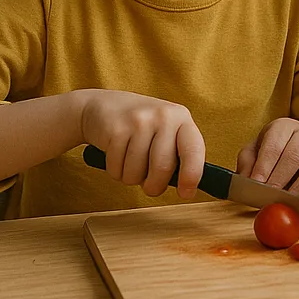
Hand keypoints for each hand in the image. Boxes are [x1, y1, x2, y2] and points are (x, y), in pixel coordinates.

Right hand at [79, 90, 205, 198]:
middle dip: (154, 186)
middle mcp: (163, 116)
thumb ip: (178, 154)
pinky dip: (115, 171)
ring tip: (130, 161)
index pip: (193, 149)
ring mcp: (139, 121)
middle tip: (149, 184)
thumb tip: (186, 188)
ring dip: (131, 177)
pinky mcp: (116, 129)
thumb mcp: (166, 131)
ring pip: (136, 173)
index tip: (186, 193)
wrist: (104, 105)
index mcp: (182, 118)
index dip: (191, 175)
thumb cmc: (141, 126)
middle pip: (162, 168)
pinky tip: (117, 155)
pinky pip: (116, 169)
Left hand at [236, 119, 298, 199]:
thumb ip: (248, 164)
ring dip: (298, 187)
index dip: (264, 165)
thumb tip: (244, 178)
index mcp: (281, 127)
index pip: (272, 144)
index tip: (256, 184)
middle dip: (279, 178)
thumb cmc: (280, 160)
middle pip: (293, 154)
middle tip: (269, 196)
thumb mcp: (259, 157)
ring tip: (286, 202)